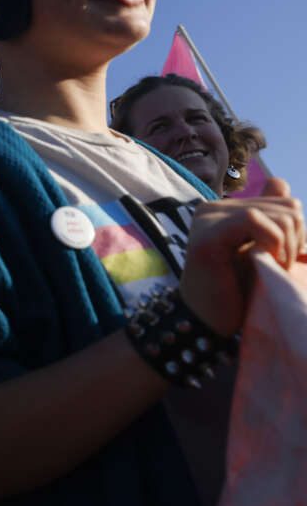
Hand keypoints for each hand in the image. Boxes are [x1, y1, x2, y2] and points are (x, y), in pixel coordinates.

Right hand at [179, 177, 303, 334]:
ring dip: (287, 246)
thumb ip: (271, 220)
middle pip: (288, 205)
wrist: (208, 324)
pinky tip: (266, 262)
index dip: (298, 230)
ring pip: (278, 213)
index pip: (284, 200)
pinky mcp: (207, 236)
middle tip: (280, 268)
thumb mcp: (262, 251)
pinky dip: (273, 242)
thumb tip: (278, 180)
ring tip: (273, 269)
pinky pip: (256, 220)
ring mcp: (207, 220)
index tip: (286, 259)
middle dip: (296, 240)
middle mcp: (212, 208)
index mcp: (225, 210)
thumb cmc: (236, 294)